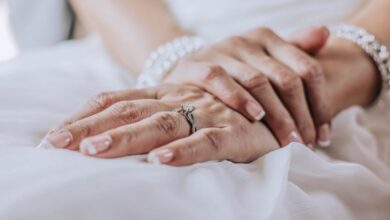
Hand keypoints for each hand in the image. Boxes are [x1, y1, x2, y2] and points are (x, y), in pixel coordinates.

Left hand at [38, 84, 278, 165]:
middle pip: (130, 112)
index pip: (117, 101)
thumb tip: (108, 135)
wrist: (271, 107)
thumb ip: (150, 117)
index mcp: (164, 95)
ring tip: (96, 150)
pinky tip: (161, 160)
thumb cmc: (219, 112)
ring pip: (163, 124)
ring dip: (128, 138)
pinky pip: (208, 141)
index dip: (85, 116)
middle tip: (58, 144)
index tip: (55, 135)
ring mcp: (206, 113)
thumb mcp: (181, 109)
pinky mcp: (233, 131)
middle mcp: (180, 100)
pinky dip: (184, 151)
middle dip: (92, 128)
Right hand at [163, 27, 330, 146]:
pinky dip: (238, 98)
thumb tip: (325, 33)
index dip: (320, 104)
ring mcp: (221, 51)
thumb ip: (294, 51)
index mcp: (269, 39)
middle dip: (301, 116)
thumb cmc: (231, 71)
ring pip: (258, 82)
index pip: (307, 69)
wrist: (186, 69)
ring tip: (286, 140)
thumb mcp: (262, 59)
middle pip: (286, 80)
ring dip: (276, 115)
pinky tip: (254, 117)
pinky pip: (220, 79)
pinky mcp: (197, 64)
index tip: (323, 135)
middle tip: (306, 144)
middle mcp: (247, 42)